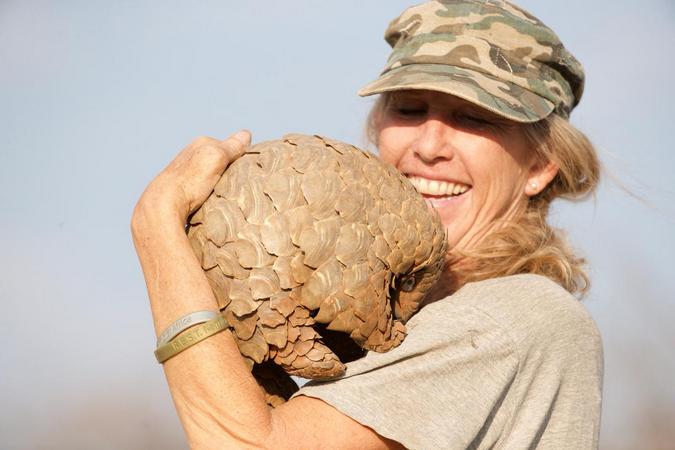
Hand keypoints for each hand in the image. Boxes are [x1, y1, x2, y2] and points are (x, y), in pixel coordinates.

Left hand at [132, 130, 250, 227]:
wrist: (163, 206)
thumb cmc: (189, 181)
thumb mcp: (216, 158)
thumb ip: (231, 146)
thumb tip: (246, 134)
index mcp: (201, 144)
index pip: (230, 147)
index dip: (240, 159)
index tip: (247, 172)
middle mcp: (191, 154)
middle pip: (220, 161)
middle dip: (229, 170)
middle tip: (237, 185)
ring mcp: (185, 172)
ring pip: (211, 175)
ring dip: (218, 183)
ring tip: (224, 196)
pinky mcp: (181, 190)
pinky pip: (202, 188)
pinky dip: (208, 193)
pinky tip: (210, 202)